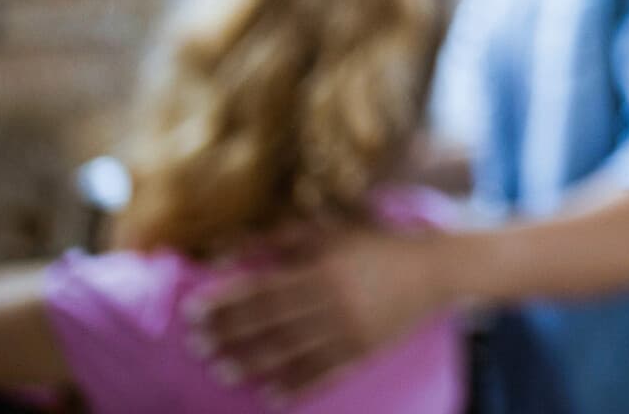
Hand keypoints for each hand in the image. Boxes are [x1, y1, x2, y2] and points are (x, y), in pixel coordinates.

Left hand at [189, 225, 451, 396]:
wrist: (435, 269)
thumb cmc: (377, 244)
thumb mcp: (333, 231)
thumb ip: (283, 239)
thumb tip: (233, 251)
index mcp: (322, 269)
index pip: (261, 289)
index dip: (225, 302)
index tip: (193, 312)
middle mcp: (332, 302)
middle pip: (270, 323)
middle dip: (230, 335)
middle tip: (197, 346)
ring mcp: (348, 331)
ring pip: (291, 352)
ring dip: (252, 363)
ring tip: (222, 371)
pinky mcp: (363, 351)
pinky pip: (323, 373)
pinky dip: (296, 386)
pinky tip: (271, 395)